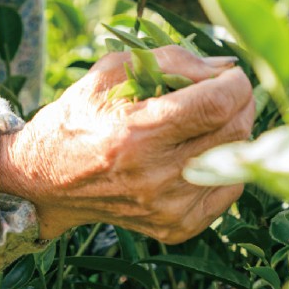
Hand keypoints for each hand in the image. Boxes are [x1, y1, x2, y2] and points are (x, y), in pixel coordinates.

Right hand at [0, 45, 255, 242]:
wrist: (47, 180)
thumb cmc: (81, 117)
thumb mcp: (113, 71)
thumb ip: (174, 60)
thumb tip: (227, 67)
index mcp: (136, 133)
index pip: (217, 104)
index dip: (236, 83)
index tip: (229, 76)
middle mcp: (154, 176)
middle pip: (235, 131)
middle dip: (240, 103)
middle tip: (224, 93)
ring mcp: (168, 208)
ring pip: (237, 160)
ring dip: (232, 134)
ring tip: (206, 122)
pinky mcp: (177, 228)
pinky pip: (230, 190)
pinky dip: (224, 166)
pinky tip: (198, 154)